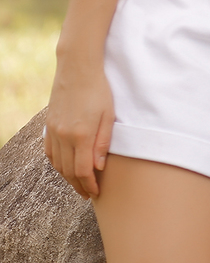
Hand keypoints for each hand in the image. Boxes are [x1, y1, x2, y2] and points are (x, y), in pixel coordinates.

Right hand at [44, 57, 114, 198]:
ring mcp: (53, 131)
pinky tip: (64, 166)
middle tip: (88, 193)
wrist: (77, 69)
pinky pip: (49, 152)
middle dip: (79, 185)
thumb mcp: (108, 115)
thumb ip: (103, 142)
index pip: (83, 170)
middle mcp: (63, 136)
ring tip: (78, 183)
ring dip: (67, 177)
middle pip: (68, 171)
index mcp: (80, 135)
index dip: (89, 185)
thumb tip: (98, 167)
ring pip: (57, 163)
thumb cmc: (99, 89)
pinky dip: (56, 163)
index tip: (96, 192)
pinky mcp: (48, 125)